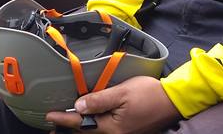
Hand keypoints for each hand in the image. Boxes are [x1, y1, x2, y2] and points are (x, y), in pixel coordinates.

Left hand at [46, 76, 180, 133]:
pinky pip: (105, 130)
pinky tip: (89, 121)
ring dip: (80, 128)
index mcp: (112, 127)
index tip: (48, 116)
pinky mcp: (128, 130)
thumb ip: (100, 99)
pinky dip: (93, 126)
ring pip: (95, 132)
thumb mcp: (122, 93)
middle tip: (53, 123)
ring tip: (66, 124)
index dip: (64, 119)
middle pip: (86, 132)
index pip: (81, 123)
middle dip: (69, 127)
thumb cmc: (150, 94)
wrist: (174, 101)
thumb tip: (78, 106)